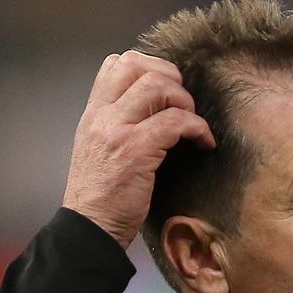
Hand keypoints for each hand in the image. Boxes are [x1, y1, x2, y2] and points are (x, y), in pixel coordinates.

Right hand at [62, 51, 215, 250]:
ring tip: (192, 126)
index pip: (116, 63)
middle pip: (138, 65)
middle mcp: (101, 116)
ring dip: (185, 101)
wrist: (89, 230)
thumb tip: (154, 110)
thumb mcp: (99, 151)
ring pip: (158, 86)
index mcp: (93, 114)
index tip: (166, 91)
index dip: (149, 67)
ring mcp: (116, 131)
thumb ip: (117, 126)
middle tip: (183, 105)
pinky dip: (197, 128)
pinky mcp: (135, 151)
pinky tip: (203, 143)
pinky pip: (175, 122)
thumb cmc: (100, 198)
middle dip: (171, 78)